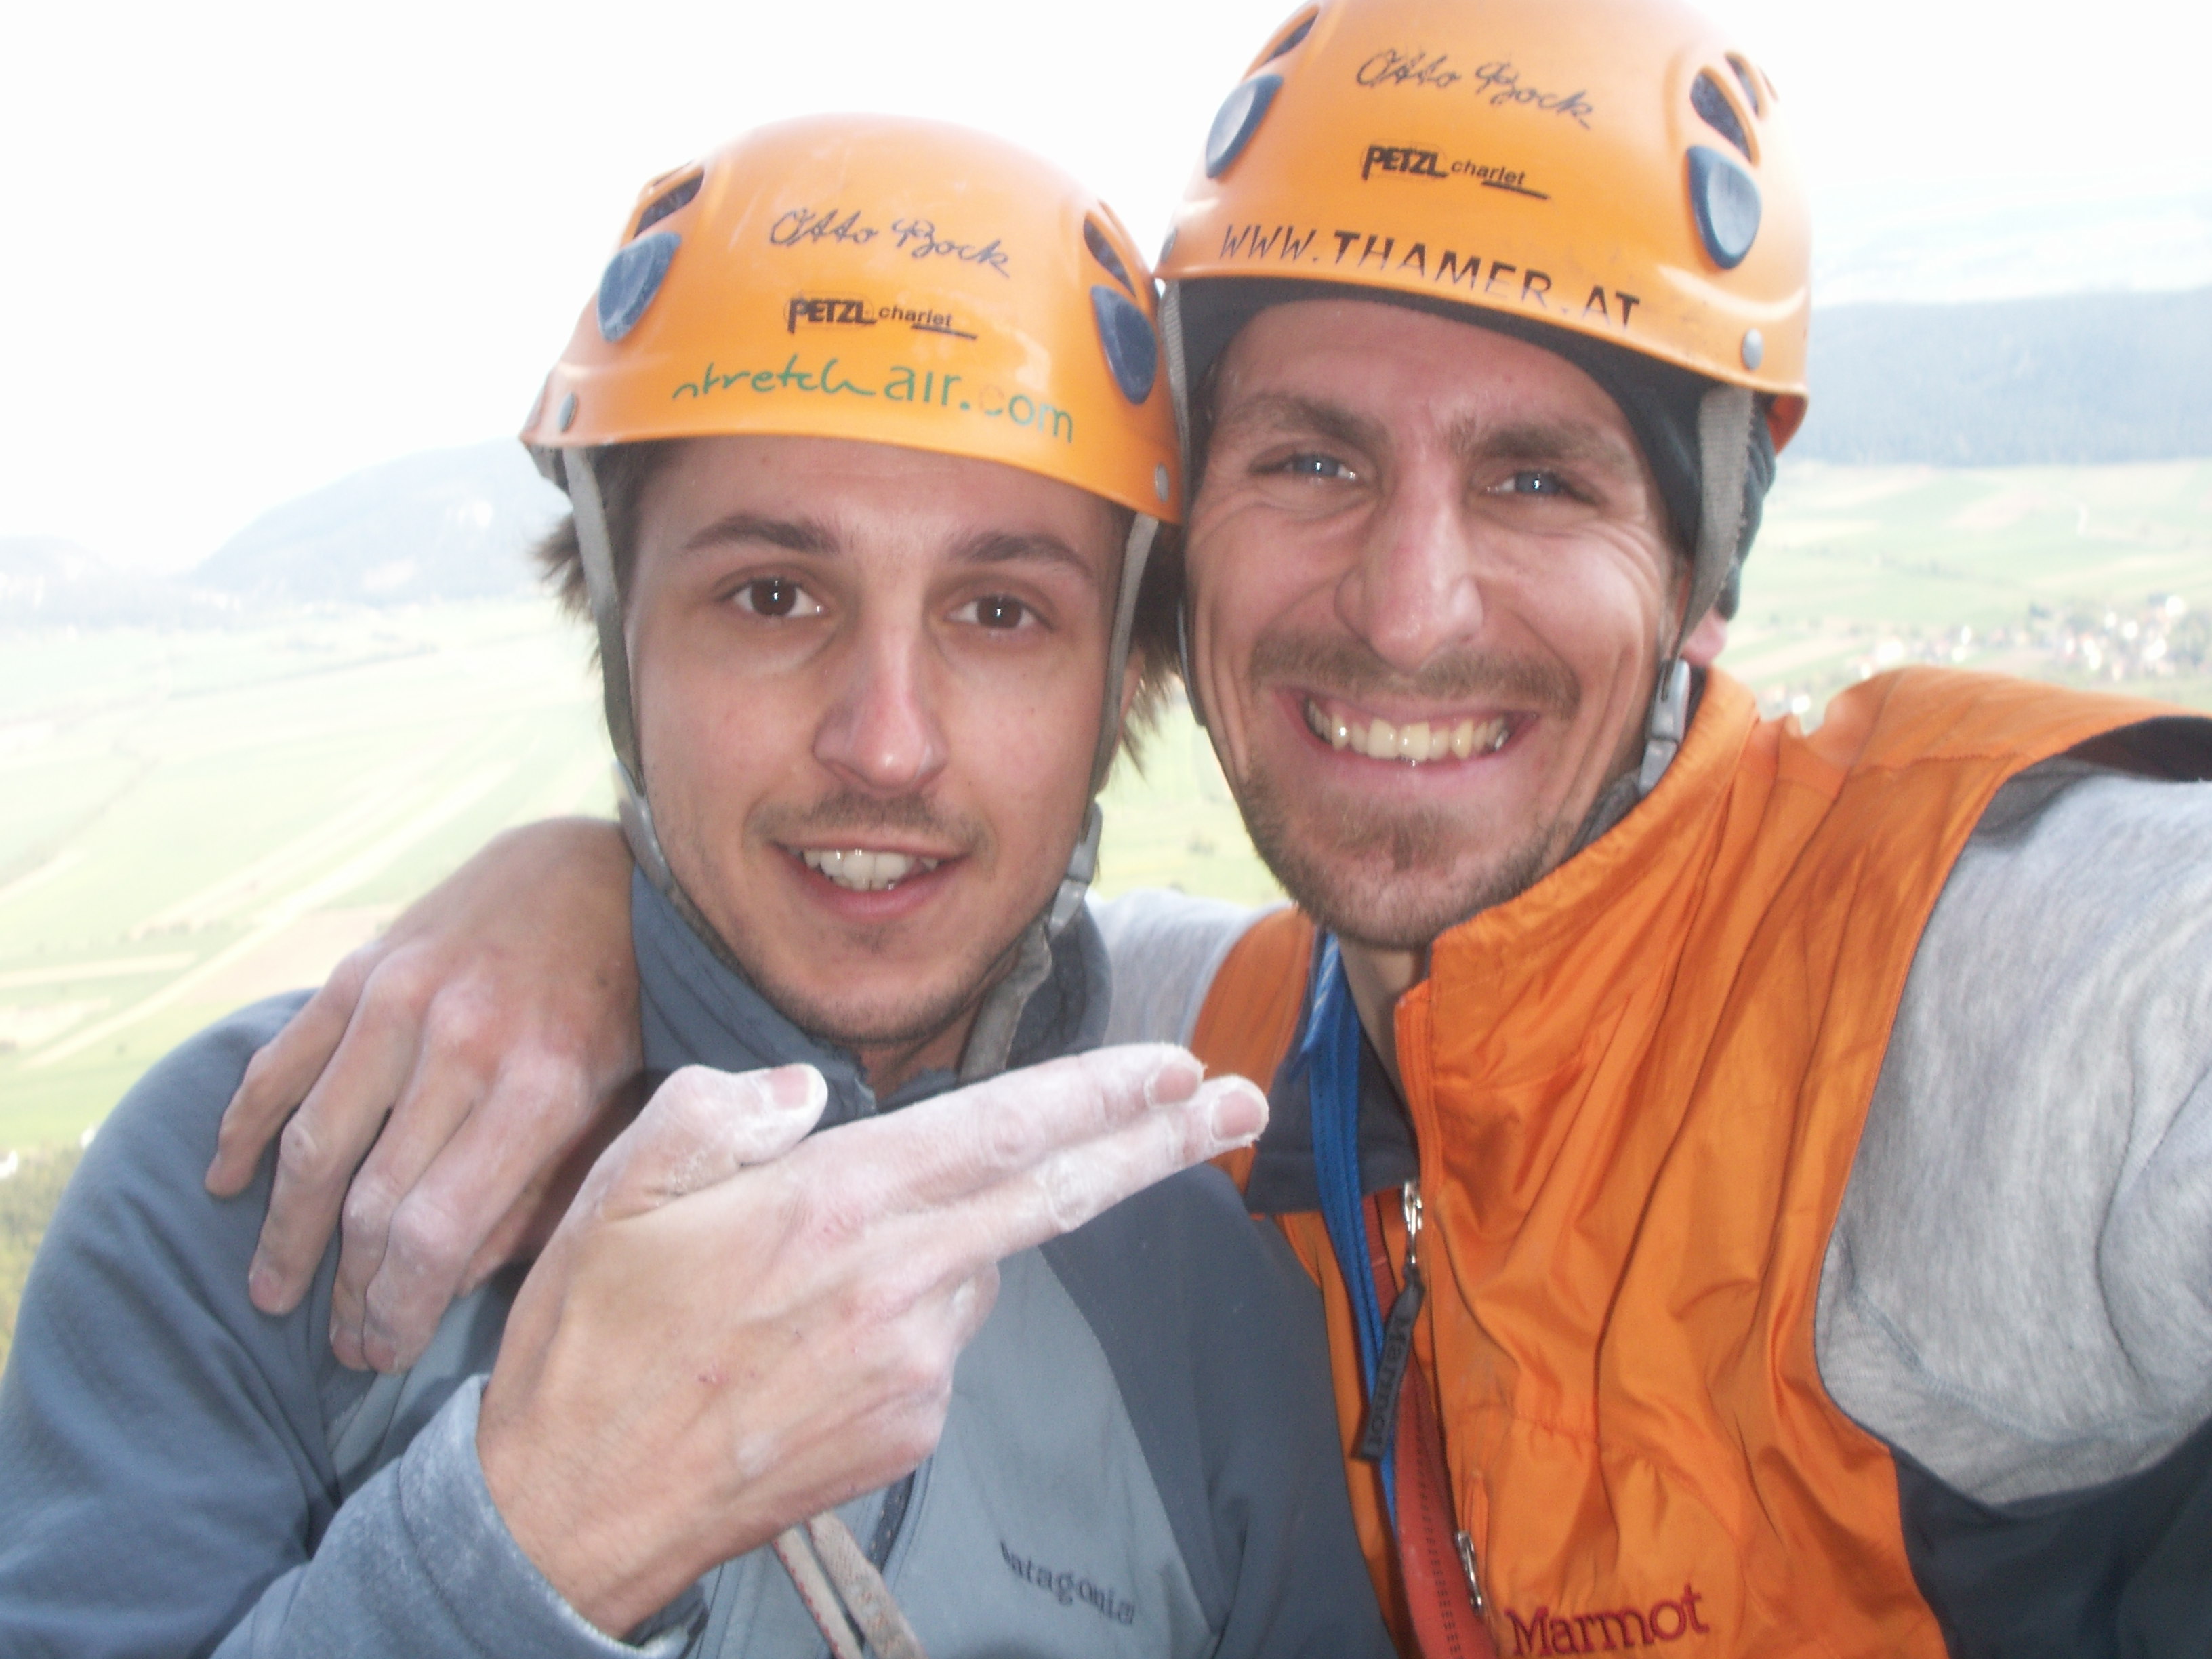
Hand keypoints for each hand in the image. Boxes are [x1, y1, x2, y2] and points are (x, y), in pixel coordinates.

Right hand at [204, 818, 641, 1370]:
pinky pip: (282, 1063)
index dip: (397, 1308)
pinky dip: (243, 1128)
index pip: (434, 1232)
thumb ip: (538, 1197)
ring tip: (274, 1289)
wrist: (599, 875)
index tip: (383, 1352)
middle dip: (348, 1291)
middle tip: (339, 1342)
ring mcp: (403, 1001)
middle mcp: (463, 1044)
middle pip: (370, 1203)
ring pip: (313, 1144)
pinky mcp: (362, 969)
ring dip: (285, 1231)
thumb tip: (450, 1283)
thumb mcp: (611, 1108)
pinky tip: (225, 1182)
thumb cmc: (616, 1009)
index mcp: (540, 1088)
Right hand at [477, 1042, 1265, 1636]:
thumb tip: (809, 1097)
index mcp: (837, 1205)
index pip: (1006, 1128)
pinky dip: (907, 1317)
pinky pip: (938, 1343)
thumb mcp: (620, 1184)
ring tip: (804, 1283)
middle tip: (1236, 1103)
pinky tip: (810, 1343)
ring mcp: (917, 1369)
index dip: (1101, 1092)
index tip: (1179, 1064)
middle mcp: (900, 1284)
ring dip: (943, 1248)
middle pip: (1057, 1195)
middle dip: (1160, 1142)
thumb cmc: (590, 1340)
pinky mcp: (912, 1432)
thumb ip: (725, 1108)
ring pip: (972, 1269)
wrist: (568, 1514)